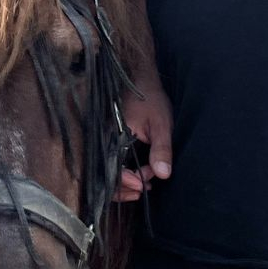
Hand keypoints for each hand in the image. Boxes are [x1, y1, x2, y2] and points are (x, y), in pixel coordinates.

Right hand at [114, 75, 173, 201]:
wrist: (142, 80)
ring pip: (106, 171)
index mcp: (111, 136)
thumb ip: (161, 149)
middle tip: (145, 189)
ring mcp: (106, 141)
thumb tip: (163, 175)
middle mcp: (104, 140)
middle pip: (104, 175)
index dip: (125, 181)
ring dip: (124, 183)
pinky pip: (111, 163)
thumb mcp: (160, 124)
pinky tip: (139, 177)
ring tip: (145, 185)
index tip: (143, 185)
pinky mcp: (110, 141)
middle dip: (124, 188)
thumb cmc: (151, 99)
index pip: (111, 168)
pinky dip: (123, 174)